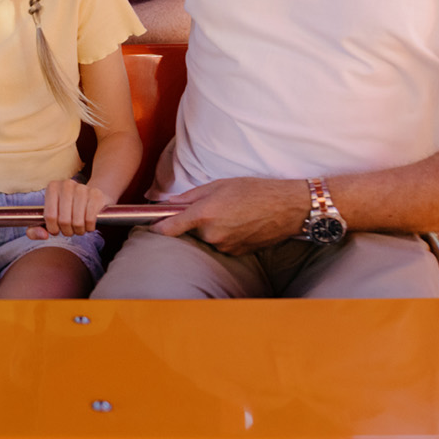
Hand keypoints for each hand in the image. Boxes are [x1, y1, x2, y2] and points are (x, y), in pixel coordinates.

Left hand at [30, 178, 108, 238]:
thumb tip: (44, 235)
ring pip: (77, 222)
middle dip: (67, 231)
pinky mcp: (96, 194)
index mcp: (52, 187)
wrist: (90, 197)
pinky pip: (90, 220)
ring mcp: (82, 188)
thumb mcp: (50, 216)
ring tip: (78, 228)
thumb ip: (37, 229)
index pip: (50, 216)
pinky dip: (89, 228)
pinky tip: (88, 225)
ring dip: (78, 231)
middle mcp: (66, 185)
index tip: (57, 230)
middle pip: (64, 221)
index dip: (53, 229)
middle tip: (69, 230)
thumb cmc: (67, 209)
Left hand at [151, 177, 309, 255]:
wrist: (287, 207)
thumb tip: (170, 202)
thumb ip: (191, 196)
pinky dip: (226, 235)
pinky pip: (222, 244)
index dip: (158, 227)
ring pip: (208, 238)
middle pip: (191, 231)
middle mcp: (212, 234)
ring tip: (232, 213)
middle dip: (195, 221)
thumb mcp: (219, 184)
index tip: (151, 226)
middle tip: (213, 206)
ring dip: (212, 228)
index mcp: (204, 214)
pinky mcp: (237, 253)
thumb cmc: (255, 190)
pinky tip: (240, 223)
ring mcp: (225, 246)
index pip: (170, 228)